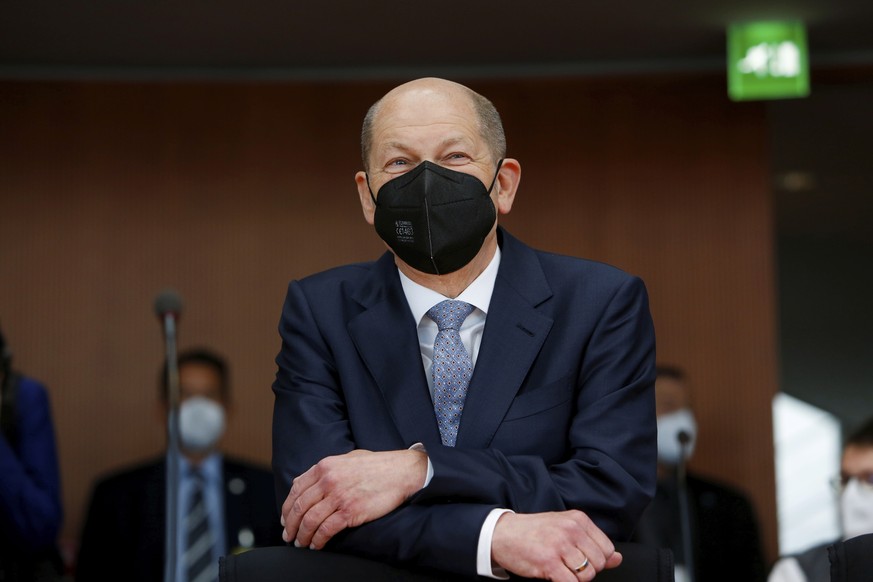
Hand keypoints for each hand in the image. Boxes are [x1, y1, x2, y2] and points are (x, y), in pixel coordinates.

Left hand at [281, 449, 426, 548]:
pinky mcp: (350, 512)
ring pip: (309, 521)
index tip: (285, 519)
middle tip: (289, 536)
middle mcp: (328, 480)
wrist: (401, 472)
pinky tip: (317, 545)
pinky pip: (326, 530)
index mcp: (324, 466)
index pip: (296, 489)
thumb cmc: (376, 465)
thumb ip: (326, 469)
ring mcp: (338, 496)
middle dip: (290, 526)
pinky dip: (318, 540)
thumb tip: (306, 480)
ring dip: (302, 536)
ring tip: (302, 544)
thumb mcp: (347, 459)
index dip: (287, 507)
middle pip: (298, 507)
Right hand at [491, 511, 621, 580]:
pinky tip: (554, 576)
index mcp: (578, 519)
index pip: (607, 548)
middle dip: (586, 571)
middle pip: (598, 563)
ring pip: (587, 575)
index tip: (582, 560)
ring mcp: (560, 545)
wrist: (502, 533)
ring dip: (574, 579)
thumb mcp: (565, 529)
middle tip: (568, 566)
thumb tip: (617, 558)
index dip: (597, 560)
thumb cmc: (533, 532)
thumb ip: (592, 543)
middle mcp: (571, 529)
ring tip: (560, 570)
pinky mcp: (549, 562)